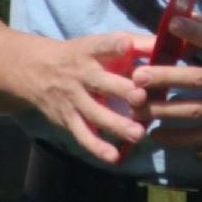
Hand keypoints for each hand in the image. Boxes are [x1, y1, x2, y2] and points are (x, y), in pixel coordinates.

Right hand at [10, 29, 154, 163]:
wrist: (36, 70)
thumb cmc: (80, 55)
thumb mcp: (99, 43)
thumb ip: (134, 43)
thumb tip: (166, 43)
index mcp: (90, 50)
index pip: (101, 45)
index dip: (114, 45)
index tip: (127, 45)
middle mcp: (81, 74)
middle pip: (101, 82)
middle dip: (120, 89)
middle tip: (140, 96)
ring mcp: (73, 98)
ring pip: (94, 112)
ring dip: (116, 124)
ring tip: (138, 134)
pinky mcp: (68, 119)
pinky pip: (82, 134)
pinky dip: (97, 147)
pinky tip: (114, 157)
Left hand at [131, 16, 201, 146]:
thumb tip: (181, 14)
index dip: (193, 31)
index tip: (171, 24)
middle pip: (197, 78)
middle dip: (166, 77)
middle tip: (139, 76)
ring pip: (195, 109)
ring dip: (164, 110)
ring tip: (138, 107)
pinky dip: (179, 137)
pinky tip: (157, 134)